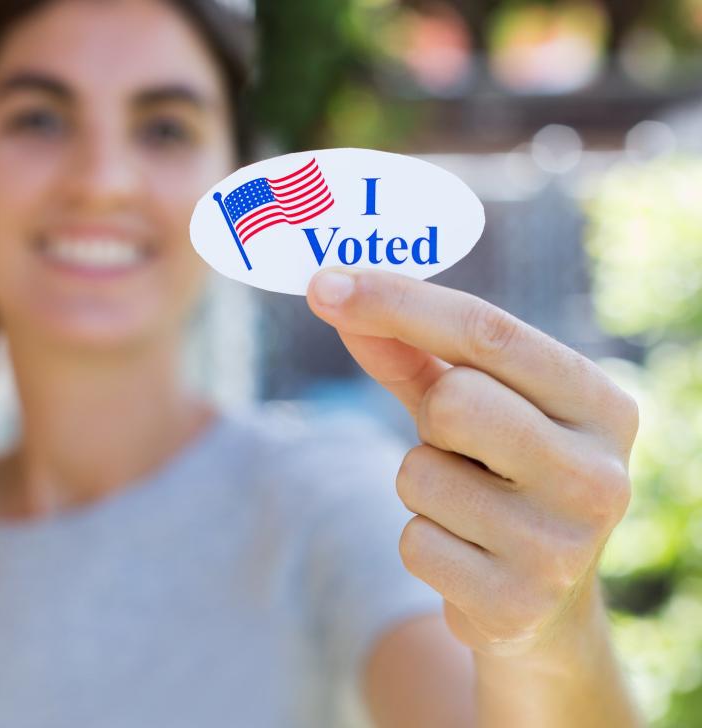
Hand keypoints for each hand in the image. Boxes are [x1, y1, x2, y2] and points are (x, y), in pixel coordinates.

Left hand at [306, 267, 638, 659]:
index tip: (325, 284)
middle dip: (430, 416)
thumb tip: (335, 295)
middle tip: (458, 443)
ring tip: (468, 506)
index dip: (398, 302)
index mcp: (601, 405)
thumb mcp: (473, 405)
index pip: (488, 331)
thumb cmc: (501, 474)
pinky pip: (414, 542)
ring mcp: (563, 546)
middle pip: (452, 400)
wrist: (543, 599)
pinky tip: (466, 555)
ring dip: (421, 486)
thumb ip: (410, 352)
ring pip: (419, 474)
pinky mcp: (517, 604)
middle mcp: (599, 474)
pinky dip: (422, 541)